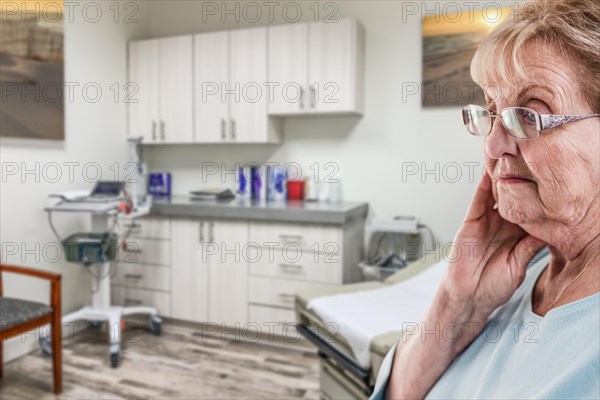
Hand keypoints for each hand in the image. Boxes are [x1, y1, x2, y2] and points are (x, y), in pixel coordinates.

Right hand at [442, 172, 545, 317]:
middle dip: (522, 178)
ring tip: (512, 157)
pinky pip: (479, 199)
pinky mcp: (472, 221)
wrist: (469, 296)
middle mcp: (504, 224)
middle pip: (515, 195)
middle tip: (532, 160)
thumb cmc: (494, 286)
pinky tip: (491, 169)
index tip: (552, 180)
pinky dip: (485, 184)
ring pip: (498, 192)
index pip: (532, 208)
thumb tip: (549, 229)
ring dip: (503, 175)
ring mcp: (488, 221)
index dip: (540, 195)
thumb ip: (530, 246)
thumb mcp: (519, 265)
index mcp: (519, 234)